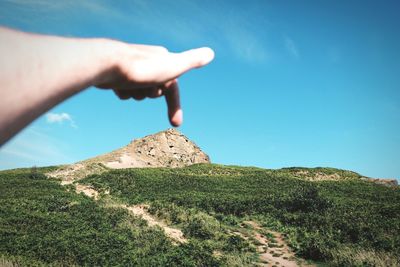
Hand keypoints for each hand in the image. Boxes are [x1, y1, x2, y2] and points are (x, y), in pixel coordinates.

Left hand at [95, 43, 214, 125]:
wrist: (108, 63)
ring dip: (136, 94)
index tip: (176, 124)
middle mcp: (149, 62)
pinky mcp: (117, 75)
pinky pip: (124, 91)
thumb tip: (211, 52)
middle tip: (145, 85)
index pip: (173, 88)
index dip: (174, 106)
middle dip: (150, 94)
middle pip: (155, 92)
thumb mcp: (173, 66)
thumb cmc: (143, 67)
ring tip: (130, 84)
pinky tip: (118, 86)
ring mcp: (132, 69)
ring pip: (139, 92)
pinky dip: (123, 92)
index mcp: (164, 59)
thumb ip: (192, 60)